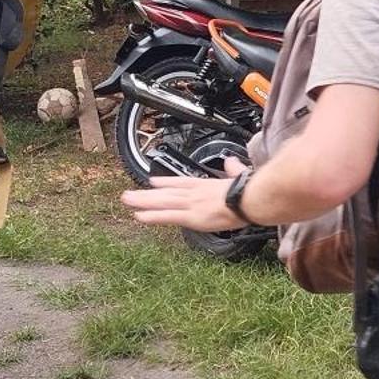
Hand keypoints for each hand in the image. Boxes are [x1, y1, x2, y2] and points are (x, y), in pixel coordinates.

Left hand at [121, 155, 245, 233]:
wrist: (251, 198)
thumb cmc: (249, 191)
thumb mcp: (240, 175)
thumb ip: (234, 168)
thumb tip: (233, 162)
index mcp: (206, 185)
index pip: (181, 182)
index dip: (165, 182)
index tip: (153, 181)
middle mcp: (195, 193)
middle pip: (165, 193)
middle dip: (146, 194)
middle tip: (129, 194)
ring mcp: (191, 204)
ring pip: (162, 203)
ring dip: (143, 202)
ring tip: (127, 201)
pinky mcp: (192, 216)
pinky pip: (168, 216)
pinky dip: (153, 216)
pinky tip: (140, 217)